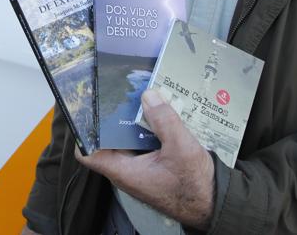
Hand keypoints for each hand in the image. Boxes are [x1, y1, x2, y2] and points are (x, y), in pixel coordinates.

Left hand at [75, 89, 214, 228]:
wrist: (212, 203)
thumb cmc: (194, 186)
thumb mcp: (181, 148)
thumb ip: (164, 120)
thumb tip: (149, 96)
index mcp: (124, 171)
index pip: (88, 153)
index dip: (83, 132)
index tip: (87, 109)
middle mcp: (126, 171)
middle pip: (107, 140)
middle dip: (111, 117)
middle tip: (117, 93)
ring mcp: (138, 168)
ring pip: (125, 140)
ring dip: (131, 121)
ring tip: (138, 97)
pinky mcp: (150, 165)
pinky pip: (140, 143)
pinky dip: (145, 128)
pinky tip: (157, 114)